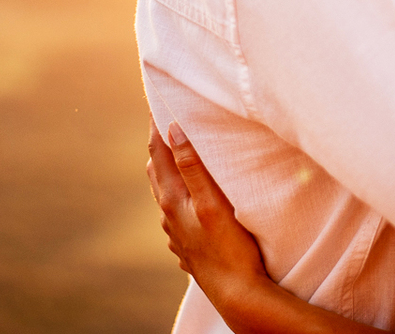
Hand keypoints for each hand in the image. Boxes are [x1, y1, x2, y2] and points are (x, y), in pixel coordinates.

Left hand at [146, 116, 268, 299]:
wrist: (237, 294)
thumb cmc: (229, 248)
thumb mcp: (212, 202)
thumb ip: (192, 166)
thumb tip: (172, 129)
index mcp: (172, 199)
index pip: (158, 153)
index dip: (156, 126)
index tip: (157, 100)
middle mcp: (168, 215)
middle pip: (157, 171)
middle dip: (160, 145)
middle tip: (166, 121)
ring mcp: (177, 233)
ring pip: (165, 194)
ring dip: (169, 171)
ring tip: (177, 154)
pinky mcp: (188, 246)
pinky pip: (177, 214)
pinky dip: (179, 196)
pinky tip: (190, 200)